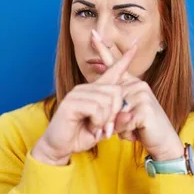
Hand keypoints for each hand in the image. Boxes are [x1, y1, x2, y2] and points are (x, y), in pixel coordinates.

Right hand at [31, 44, 136, 165]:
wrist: (59, 147)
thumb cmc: (81, 136)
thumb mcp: (105, 129)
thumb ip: (118, 121)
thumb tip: (130, 114)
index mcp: (95, 91)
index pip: (112, 72)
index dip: (124, 60)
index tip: (135, 45)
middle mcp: (86, 88)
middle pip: (116, 91)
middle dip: (115, 113)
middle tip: (106, 128)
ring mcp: (77, 93)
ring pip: (107, 101)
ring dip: (105, 120)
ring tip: (95, 128)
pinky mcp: (72, 102)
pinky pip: (97, 108)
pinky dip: (98, 122)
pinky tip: (90, 127)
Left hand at [91, 30, 183, 160]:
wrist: (163, 142)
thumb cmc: (143, 128)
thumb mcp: (126, 114)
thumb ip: (114, 105)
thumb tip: (103, 97)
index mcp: (132, 84)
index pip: (116, 65)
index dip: (103, 50)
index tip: (92, 34)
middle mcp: (138, 85)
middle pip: (108, 99)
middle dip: (110, 120)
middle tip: (126, 128)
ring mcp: (141, 95)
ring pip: (113, 112)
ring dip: (119, 128)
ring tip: (133, 130)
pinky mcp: (143, 108)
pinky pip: (121, 122)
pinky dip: (125, 132)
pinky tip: (136, 133)